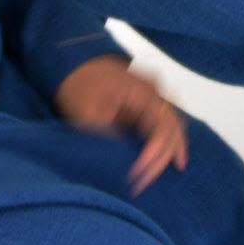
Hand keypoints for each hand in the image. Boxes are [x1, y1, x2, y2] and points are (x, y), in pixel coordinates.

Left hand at [52, 54, 188, 193]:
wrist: (70, 63)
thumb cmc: (76, 86)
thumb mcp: (86, 115)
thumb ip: (110, 136)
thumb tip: (127, 160)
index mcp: (141, 91)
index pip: (161, 127)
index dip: (154, 155)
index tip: (138, 175)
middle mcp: (153, 90)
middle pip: (173, 126)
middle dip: (164, 157)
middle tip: (146, 181)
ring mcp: (152, 93)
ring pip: (173, 123)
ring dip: (172, 148)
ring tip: (171, 170)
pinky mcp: (146, 99)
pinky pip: (165, 121)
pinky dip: (167, 139)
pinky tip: (167, 155)